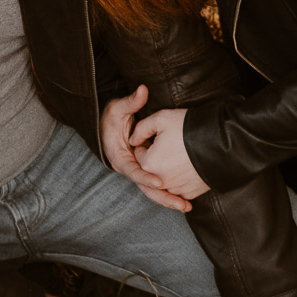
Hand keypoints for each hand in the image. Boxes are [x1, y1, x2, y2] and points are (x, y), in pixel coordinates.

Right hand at [101, 86, 192, 212]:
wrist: (108, 125)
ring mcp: (139, 171)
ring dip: (169, 199)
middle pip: (145, 188)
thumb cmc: (112, 116)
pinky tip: (187, 199)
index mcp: (119, 157)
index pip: (133, 171)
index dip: (146, 177)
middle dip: (163, 198)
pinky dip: (171, 191)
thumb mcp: (119, 108)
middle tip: (182, 205)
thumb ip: (131, 102)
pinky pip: (158, 184)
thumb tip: (143, 90)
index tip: (160, 183)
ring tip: (187, 206)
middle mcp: (129, 168)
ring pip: (153, 190)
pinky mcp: (147, 171)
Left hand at [128, 107, 209, 199]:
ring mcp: (175, 190)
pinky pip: (178, 188)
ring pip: (163, 179)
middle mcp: (159, 182)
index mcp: (148, 164)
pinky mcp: (189, 194)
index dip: (148, 142)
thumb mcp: (160, 118)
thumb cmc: (189, 128)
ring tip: (180, 153)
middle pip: (150, 168)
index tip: (160, 136)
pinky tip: (188, 166)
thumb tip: (133, 139)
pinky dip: (180, 180)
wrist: (221, 143)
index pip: (138, 153)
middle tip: (170, 143)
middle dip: (156, 156)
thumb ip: (140, 128)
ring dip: (166, 170)